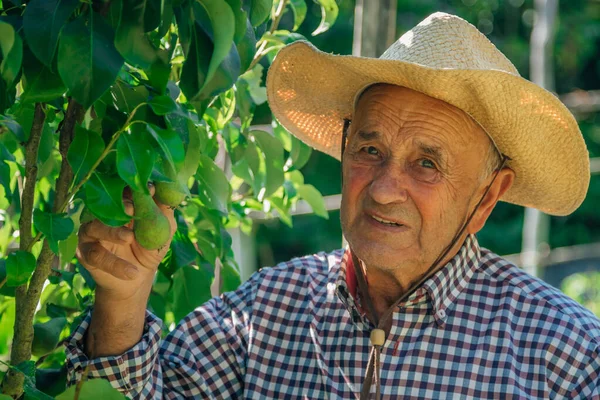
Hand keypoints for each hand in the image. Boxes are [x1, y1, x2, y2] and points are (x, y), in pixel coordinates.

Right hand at [76, 184, 176, 303]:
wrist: (139, 278)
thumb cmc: (150, 248)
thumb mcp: (163, 231)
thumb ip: (164, 212)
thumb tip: (168, 189)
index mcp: (123, 204)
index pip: (125, 190)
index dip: (135, 188)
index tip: (149, 188)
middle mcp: (103, 214)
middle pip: (106, 204)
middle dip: (119, 205)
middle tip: (131, 208)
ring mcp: (92, 232)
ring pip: (96, 227)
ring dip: (113, 232)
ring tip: (129, 238)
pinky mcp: (86, 253)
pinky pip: (97, 255)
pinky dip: (115, 264)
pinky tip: (132, 271)